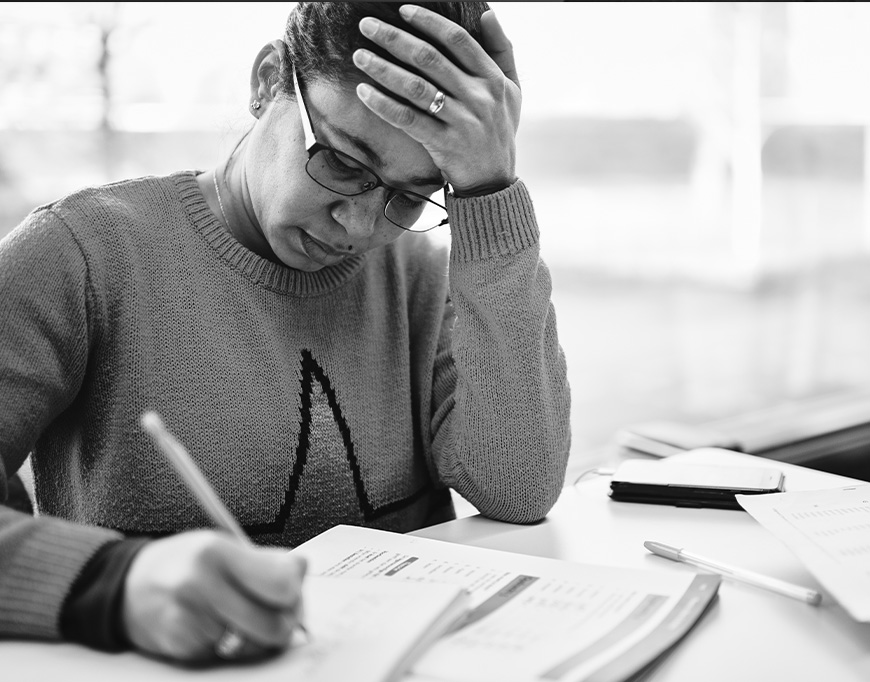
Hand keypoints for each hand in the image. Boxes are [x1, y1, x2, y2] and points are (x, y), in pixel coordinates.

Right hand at [122, 530, 306, 662]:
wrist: (127, 587)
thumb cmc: (184, 562)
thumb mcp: (223, 545)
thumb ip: (266, 560)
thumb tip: (301, 571)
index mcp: (217, 552)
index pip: (282, 584)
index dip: (294, 594)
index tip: (290, 593)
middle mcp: (201, 584)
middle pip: (273, 625)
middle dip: (282, 624)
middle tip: (276, 614)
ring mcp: (189, 619)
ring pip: (253, 646)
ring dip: (256, 637)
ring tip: (242, 617)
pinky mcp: (181, 648)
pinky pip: (228, 656)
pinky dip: (229, 646)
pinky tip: (215, 627)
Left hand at [353, 4, 520, 196]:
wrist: (494, 182)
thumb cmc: (499, 132)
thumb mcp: (512, 90)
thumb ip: (502, 50)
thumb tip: (488, 13)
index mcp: (493, 79)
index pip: (458, 40)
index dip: (429, 22)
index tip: (402, 11)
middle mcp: (478, 97)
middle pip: (430, 58)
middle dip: (394, 39)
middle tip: (367, 26)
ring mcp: (461, 122)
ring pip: (415, 87)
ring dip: (383, 68)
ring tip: (359, 56)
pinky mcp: (444, 144)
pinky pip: (408, 119)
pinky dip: (384, 104)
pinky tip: (364, 92)